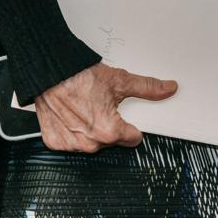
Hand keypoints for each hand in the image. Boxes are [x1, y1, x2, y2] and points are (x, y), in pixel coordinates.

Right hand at [35, 63, 178, 152]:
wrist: (49, 72)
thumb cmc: (79, 77)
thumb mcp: (119, 80)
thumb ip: (147, 88)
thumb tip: (167, 89)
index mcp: (110, 131)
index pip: (133, 138)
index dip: (131, 125)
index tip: (123, 115)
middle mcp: (91, 143)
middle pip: (111, 140)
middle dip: (109, 125)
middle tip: (99, 106)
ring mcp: (72, 145)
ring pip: (91, 142)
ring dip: (90, 130)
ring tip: (84, 108)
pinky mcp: (56, 142)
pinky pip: (70, 142)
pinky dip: (71, 131)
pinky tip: (70, 115)